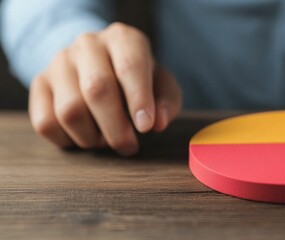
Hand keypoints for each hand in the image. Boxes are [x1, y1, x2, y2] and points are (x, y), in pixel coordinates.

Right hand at [29, 22, 181, 155]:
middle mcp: (88, 45)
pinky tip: (85, 137)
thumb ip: (167, 101)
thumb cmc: (137, 79)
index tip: (146, 127)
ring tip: (106, 140)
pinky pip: (46, 123)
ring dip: (92, 137)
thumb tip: (158, 123)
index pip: (130, 66)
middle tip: (129, 147)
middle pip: (97, 89)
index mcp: (123, 39)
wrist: (99, 64)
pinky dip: (68, 140)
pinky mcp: (39, 84)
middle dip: (116, 127)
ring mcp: (59, 63)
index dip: (139, 100)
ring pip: (69, 110)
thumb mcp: (162, 85)